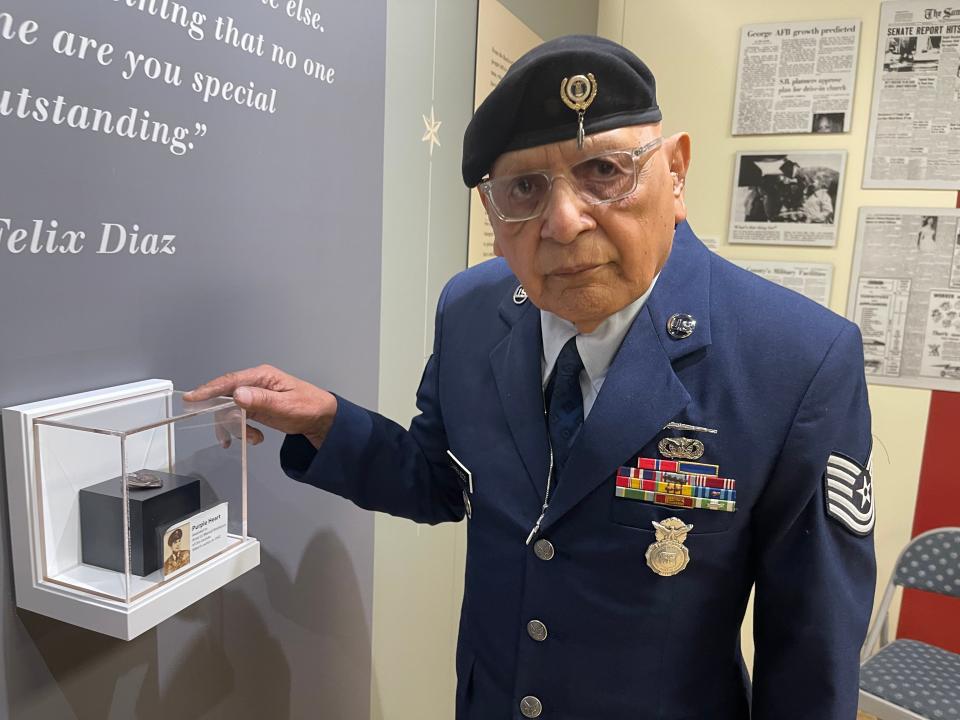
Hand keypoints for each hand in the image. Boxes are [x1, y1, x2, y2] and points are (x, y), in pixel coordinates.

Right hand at [184, 365, 336, 447]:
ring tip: (252, 439)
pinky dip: (241, 430)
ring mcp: (255, 396)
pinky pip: (239, 418)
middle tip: (228, 435)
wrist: (323, 419)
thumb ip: (261, 400)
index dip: (209, 390)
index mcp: (262, 376)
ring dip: (236, 427)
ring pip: (230, 410)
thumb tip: (237, 394)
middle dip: (225, 418)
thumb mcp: (286, 405)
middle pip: (225, 397)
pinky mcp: (256, 408)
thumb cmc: (309, 407)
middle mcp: (255, 384)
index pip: (230, 381)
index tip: (191, 398)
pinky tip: (253, 439)